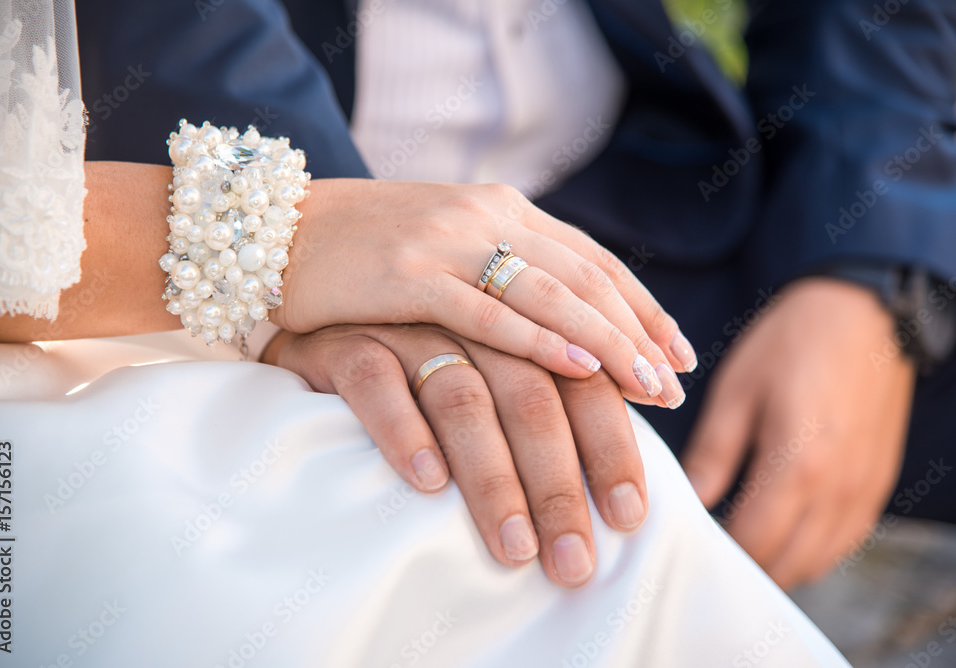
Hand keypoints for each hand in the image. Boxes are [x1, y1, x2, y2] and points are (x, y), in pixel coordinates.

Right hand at [264, 324, 648, 586]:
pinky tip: (426, 481)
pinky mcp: (348, 342)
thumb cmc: (425, 363)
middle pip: (531, 397)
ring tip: (514, 547)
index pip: (584, 380)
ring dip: (494, 477)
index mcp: (521, 323)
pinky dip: (404, 431)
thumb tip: (620, 481)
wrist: (326, 311)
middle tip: (574, 562)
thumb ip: (551, 403)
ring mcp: (409, 328)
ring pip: (462, 398)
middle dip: (559, 485)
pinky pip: (376, 383)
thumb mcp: (494, 368)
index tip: (630, 517)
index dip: (611, 446)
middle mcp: (473, 319)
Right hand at [274, 179, 693, 407]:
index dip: (641, 306)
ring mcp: (447, 241)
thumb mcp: (448, 250)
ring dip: (605, 341)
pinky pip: (485, 310)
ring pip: (548, 292)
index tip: (678, 352)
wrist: (277, 230)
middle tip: (674, 384)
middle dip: (636, 333)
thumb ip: (501, 272)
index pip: (591, 259)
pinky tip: (576, 367)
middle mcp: (485, 216)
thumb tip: (559, 325)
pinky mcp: (406, 274)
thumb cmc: (367, 255)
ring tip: (647, 387)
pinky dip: (537, 339)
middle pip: (583, 278)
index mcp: (501, 209)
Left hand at [681, 278, 915, 588]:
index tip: (688, 537)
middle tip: (709, 538)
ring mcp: (864, 491)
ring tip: (741, 532)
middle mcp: (837, 489)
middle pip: (785, 564)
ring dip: (776, 560)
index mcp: (797, 465)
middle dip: (742, 561)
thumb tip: (686, 501)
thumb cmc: (791, 344)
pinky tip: (782, 525)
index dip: (715, 548)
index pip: (751, 542)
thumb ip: (711, 455)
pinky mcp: (878, 485)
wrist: (863, 313)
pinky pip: (842, 542)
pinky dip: (809, 548)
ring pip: (816, 562)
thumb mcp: (736, 391)